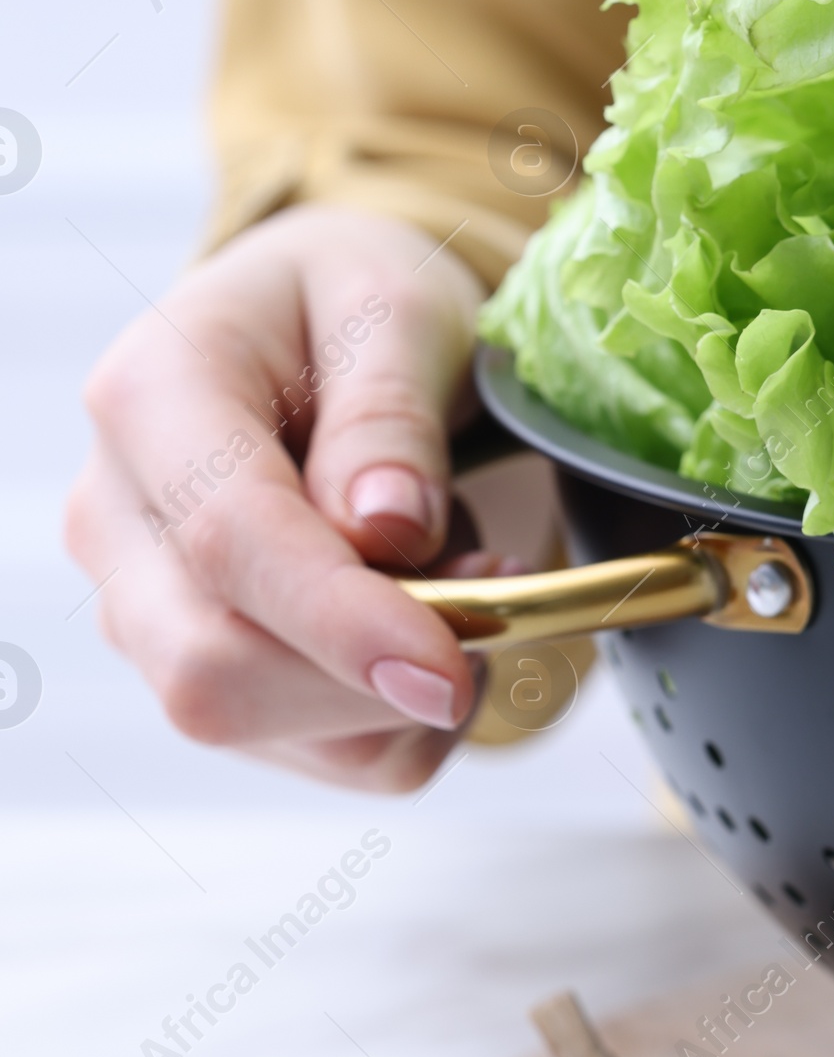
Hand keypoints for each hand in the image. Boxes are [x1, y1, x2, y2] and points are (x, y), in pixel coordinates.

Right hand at [66, 204, 497, 789]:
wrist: (314, 329)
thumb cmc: (352, 304)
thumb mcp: (397, 307)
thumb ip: (390, 412)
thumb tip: (388, 531)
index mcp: (150, 397)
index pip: (228, 542)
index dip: (341, 619)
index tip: (449, 665)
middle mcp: (116, 517)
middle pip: (214, 670)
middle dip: (373, 671)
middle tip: (495, 580)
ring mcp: (145, 609)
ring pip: (267, 728)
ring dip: (402, 687)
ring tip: (462, 565)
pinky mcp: (202, 673)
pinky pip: (327, 753)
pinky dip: (409, 713)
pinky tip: (430, 615)